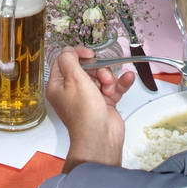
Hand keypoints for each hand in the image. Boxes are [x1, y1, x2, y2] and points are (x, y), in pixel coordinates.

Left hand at [47, 46, 133, 170]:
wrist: (100, 137)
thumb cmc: (84, 111)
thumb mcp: (73, 79)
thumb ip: (69, 59)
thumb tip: (68, 50)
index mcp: (58, 86)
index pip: (64, 62)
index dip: (77, 55)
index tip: (89, 54)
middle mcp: (72, 91)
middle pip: (86, 68)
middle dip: (98, 70)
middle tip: (103, 77)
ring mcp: (89, 97)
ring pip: (101, 77)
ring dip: (109, 78)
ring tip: (110, 88)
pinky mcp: (104, 103)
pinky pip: (113, 87)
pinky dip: (120, 83)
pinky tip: (128, 78)